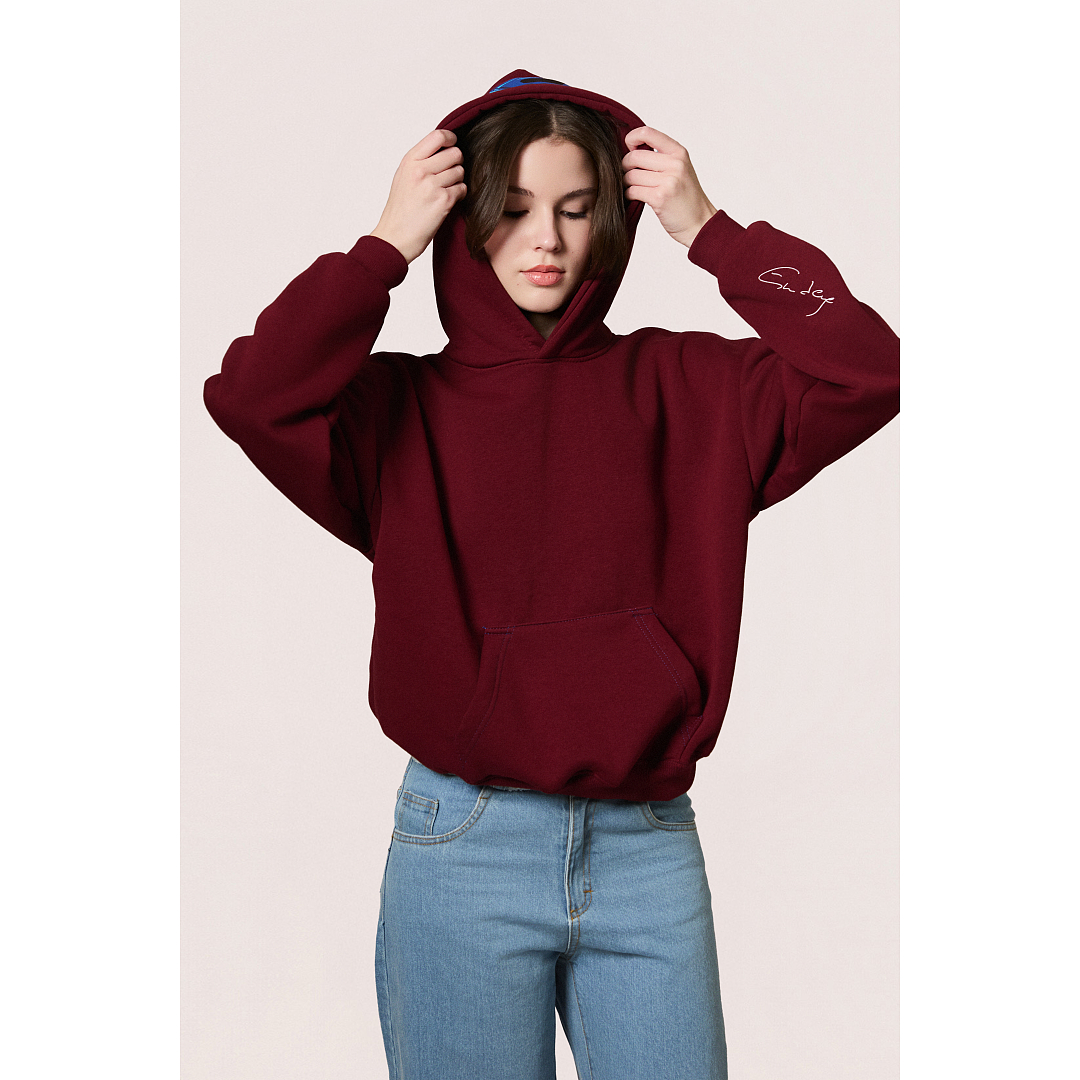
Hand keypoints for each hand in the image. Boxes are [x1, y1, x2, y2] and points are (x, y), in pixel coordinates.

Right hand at [369, 130, 466, 263]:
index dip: (451, 139)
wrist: (395, 237)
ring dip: (457, 181)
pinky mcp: (443, 201)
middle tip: (448, 175)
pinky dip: (458, 195)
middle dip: (456, 163)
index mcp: (410, 161)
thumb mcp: (403, 176)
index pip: (438, 136)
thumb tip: (443, 148)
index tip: (453, 145)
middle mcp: (420, 170)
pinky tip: (447, 202)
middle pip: (455, 153)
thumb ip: (421, 160)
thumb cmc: (400, 210)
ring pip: (460, 171)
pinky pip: (462, 188)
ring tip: (444, 190)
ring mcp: (432, 185)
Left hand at [622, 127, 716, 248]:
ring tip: (635, 188)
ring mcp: (668, 180)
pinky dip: (629, 195)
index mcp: (678, 152)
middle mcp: (675, 164)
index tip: (629, 148)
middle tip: (630, 176)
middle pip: (633, 157)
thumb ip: (661, 157)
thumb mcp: (680, 170)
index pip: (647, 132)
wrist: (700, 223)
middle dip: (625, 167)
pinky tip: (636, 198)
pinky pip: (632, 190)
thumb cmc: (686, 198)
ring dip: (627, 183)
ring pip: (631, 175)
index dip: (631, 138)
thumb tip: (630, 149)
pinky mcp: (660, 197)